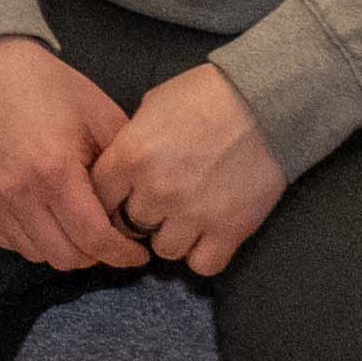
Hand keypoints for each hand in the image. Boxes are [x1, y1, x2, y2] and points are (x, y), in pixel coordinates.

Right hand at [0, 37, 138, 273]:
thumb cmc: (47, 85)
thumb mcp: (100, 113)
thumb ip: (124, 162)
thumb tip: (140, 201)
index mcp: (56, 173)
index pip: (95, 240)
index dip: (122, 255)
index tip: (137, 254)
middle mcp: (19, 193)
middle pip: (66, 257)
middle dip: (95, 254)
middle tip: (108, 237)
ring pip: (36, 254)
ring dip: (63, 248)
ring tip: (76, 227)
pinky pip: (7, 241)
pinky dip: (32, 239)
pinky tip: (46, 218)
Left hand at [98, 59, 292, 274]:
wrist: (263, 104)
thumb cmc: (205, 95)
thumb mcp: (152, 106)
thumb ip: (131, 142)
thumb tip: (122, 166)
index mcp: (131, 156)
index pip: (98, 196)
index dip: (107, 198)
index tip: (118, 197)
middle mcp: (157, 191)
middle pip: (129, 227)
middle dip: (140, 216)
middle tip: (157, 204)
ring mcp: (193, 214)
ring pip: (164, 250)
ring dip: (171, 237)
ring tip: (185, 218)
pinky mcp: (230, 231)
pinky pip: (203, 265)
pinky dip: (203, 254)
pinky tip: (208, 235)